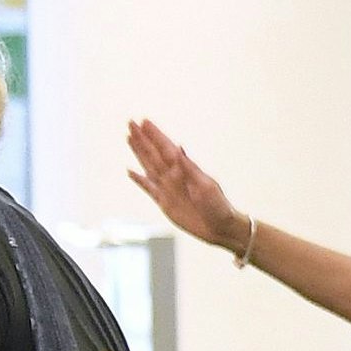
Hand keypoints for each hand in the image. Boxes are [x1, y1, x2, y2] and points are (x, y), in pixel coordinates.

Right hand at [123, 120, 243, 249]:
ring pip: (148, 166)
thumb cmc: (219, 206)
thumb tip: (179, 148)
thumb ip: (189, 167)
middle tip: (131, 123)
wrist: (221, 229)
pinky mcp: (164, 202)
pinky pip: (148, 188)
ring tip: (129, 138)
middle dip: (142, 139)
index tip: (144, 122)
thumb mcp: (206, 186)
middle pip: (154, 153)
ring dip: (138, 153)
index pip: (166, 148)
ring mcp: (168, 188)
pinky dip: (138, 180)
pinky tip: (130, 171)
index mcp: (185, 170)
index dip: (155, 135)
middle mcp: (174, 176)